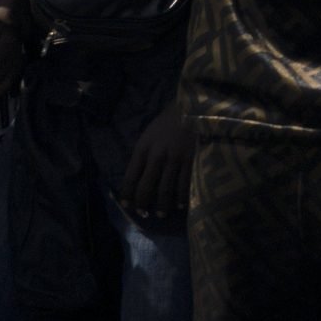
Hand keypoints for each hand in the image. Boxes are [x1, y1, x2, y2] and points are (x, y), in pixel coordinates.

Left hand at [117, 103, 195, 227]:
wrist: (193, 106)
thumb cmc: (169, 120)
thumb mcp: (150, 134)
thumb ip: (144, 153)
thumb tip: (139, 176)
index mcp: (143, 148)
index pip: (130, 177)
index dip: (127, 194)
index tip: (127, 206)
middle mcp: (156, 156)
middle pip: (146, 187)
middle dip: (143, 204)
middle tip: (143, 215)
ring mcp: (175, 159)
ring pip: (165, 190)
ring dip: (162, 206)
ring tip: (162, 215)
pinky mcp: (192, 160)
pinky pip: (185, 185)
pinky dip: (181, 198)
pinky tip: (180, 205)